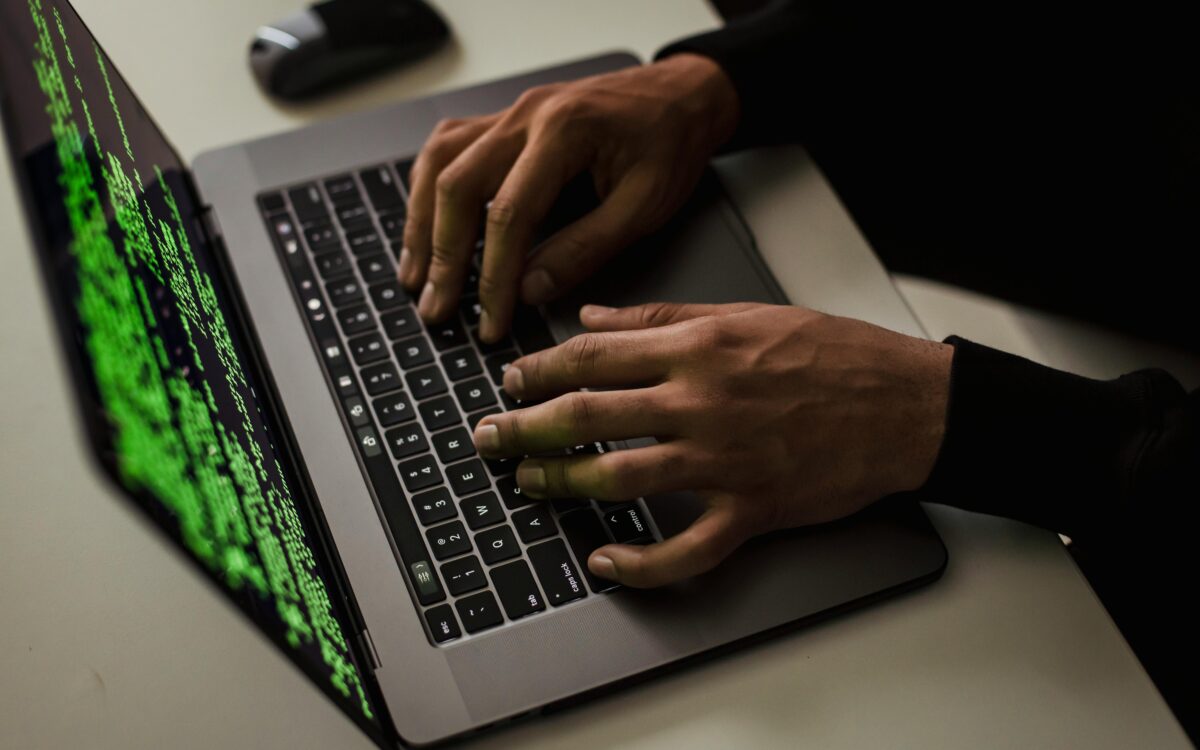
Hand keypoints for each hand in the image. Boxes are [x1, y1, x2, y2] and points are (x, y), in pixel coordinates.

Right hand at [399, 54, 738, 341]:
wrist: (682, 96)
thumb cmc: (670, 143)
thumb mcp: (644, 205)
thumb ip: (586, 248)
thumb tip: (530, 290)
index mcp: (565, 131)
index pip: (509, 213)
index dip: (494, 276)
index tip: (491, 320)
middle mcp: (526, 115)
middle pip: (458, 185)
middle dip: (443, 255)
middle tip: (437, 308)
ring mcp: (510, 113)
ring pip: (440, 163)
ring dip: (421, 222)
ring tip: (415, 276)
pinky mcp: (505, 121)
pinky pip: (448, 148)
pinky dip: (428, 189)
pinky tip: (424, 223)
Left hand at [472, 302, 952, 587]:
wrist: (905, 404)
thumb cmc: (833, 354)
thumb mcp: (744, 313)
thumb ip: (661, 315)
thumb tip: (593, 317)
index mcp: (698, 347)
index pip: (593, 356)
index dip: (537, 370)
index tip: (509, 381)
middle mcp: (701, 401)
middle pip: (588, 416)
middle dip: (525, 428)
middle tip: (489, 437)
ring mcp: (724, 460)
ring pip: (620, 478)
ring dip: (562, 484)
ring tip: (528, 484)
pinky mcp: (751, 509)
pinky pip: (685, 549)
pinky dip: (640, 564)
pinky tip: (605, 562)